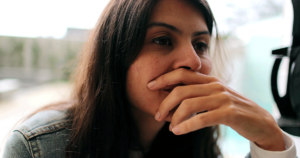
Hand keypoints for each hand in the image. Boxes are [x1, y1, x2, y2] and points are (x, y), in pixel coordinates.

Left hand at [148, 68, 284, 150]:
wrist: (259, 121)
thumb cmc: (232, 109)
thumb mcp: (214, 96)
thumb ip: (198, 93)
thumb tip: (173, 96)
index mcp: (209, 80)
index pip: (182, 74)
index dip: (164, 78)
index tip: (149, 85)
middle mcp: (214, 86)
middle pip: (181, 90)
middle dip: (164, 102)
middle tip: (156, 114)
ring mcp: (222, 98)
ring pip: (189, 104)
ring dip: (174, 117)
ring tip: (169, 127)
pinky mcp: (229, 113)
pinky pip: (202, 118)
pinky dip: (187, 126)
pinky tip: (178, 131)